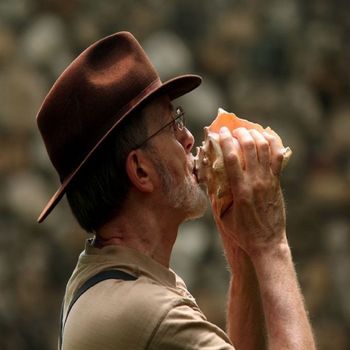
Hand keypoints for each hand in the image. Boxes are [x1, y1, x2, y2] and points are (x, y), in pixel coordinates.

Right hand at [213, 126, 286, 256]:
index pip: (232, 158)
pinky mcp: (277, 182)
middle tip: (234, 131)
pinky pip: (278, 158)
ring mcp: (269, 181)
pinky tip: (266, 139)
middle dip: (241, 134)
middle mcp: (256, 182)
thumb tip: (209, 179)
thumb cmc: (242, 233)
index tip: (221, 132)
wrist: (268, 243)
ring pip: (265, 149)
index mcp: (240, 190)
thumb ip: (216, 197)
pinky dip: (273, 144)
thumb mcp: (223, 218)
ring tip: (247, 132)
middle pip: (250, 148)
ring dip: (255, 136)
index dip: (225, 141)